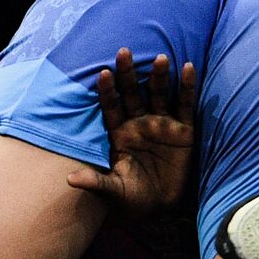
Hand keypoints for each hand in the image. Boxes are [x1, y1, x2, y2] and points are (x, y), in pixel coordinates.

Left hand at [67, 47, 197, 216]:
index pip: (111, 106)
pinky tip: (189, 68)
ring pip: (160, 94)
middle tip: (124, 51)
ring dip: (159, 76)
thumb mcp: (113, 191)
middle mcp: (139, 123)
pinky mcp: (184, 131)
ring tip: (161, 58)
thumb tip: (69, 180)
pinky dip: (188, 87)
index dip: (108, 91)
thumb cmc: (131, 198)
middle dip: (129, 73)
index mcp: (120, 133)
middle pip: (133, 93)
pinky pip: (185, 105)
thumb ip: (95, 182)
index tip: (103, 73)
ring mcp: (162, 124)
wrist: (159, 207)